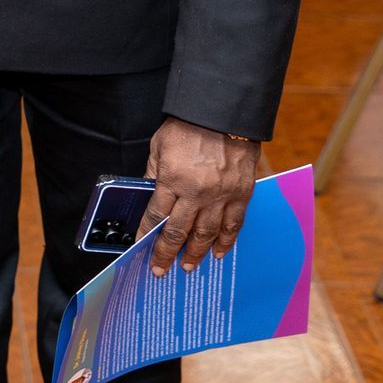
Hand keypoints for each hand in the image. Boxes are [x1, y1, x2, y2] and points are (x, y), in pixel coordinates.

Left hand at [142, 118, 261, 275]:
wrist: (224, 113)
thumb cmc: (188, 126)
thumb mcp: (160, 146)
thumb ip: (154, 172)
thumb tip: (148, 194)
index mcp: (172, 179)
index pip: (156, 215)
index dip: (147, 234)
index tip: (140, 248)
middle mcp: (196, 192)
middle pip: (179, 231)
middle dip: (168, 253)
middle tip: (161, 269)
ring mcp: (221, 195)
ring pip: (207, 233)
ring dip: (197, 253)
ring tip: (189, 266)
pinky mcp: (242, 194)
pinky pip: (234, 224)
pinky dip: (226, 241)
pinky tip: (219, 252)